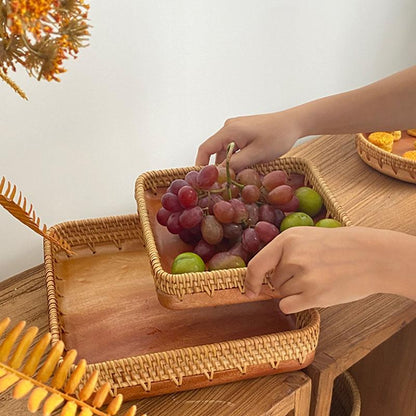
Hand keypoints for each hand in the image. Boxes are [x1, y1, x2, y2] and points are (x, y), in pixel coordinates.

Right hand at [195, 110, 301, 170]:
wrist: (294, 122)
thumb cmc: (278, 136)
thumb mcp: (256, 155)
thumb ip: (235, 164)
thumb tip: (218, 174)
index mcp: (229, 130)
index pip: (205, 148)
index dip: (200, 164)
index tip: (201, 180)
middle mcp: (229, 127)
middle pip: (215, 150)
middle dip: (217, 168)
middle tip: (220, 185)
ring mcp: (236, 128)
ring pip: (225, 150)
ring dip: (228, 164)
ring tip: (234, 179)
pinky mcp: (244, 131)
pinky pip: (233, 147)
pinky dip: (236, 158)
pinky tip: (243, 169)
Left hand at [245, 226, 415, 313]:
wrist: (372, 256)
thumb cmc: (338, 247)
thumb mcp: (307, 237)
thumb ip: (283, 253)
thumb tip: (260, 278)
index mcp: (288, 239)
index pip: (257, 265)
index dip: (250, 280)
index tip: (249, 291)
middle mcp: (293, 257)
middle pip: (274, 282)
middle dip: (288, 282)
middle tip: (313, 271)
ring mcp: (304, 276)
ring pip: (283, 294)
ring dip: (297, 292)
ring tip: (320, 278)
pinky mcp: (315, 295)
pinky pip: (288, 306)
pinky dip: (296, 304)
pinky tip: (315, 293)